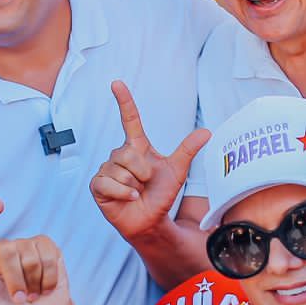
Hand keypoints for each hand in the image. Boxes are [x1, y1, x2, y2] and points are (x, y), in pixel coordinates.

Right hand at [90, 81, 209, 241]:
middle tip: (146, 183)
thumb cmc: (160, 195)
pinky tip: (129, 198)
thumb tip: (207, 132)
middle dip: (142, 172)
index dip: (124, 101)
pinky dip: (123, 192)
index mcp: (137, 147)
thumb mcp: (177, 172)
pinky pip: (109, 183)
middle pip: (128, 154)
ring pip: (120, 170)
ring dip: (134, 184)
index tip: (117, 83)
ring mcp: (106, 170)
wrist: (150, 221)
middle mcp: (120, 155)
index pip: (130, 119)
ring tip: (136, 191)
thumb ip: (187, 151)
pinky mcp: (98, 185)